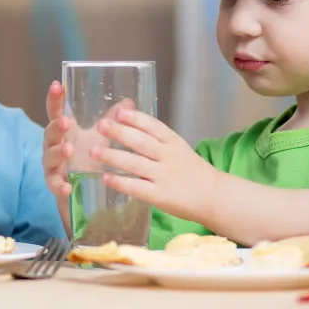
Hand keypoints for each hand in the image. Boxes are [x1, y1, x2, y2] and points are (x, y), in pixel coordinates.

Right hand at [41, 81, 135, 197]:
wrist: (84, 191)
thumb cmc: (89, 158)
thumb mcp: (100, 137)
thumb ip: (111, 121)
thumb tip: (129, 102)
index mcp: (64, 131)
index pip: (56, 111)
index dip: (55, 98)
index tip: (57, 85)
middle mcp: (54, 145)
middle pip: (49, 132)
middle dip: (56, 126)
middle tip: (66, 121)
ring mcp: (53, 165)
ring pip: (49, 157)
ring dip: (57, 152)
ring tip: (69, 150)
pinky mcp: (56, 184)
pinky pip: (53, 184)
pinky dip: (58, 185)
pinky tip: (66, 186)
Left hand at [92, 108, 218, 222]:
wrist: (214, 197)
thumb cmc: (192, 170)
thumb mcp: (178, 148)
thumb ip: (156, 137)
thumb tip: (130, 117)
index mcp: (173, 142)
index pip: (154, 126)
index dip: (136, 119)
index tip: (119, 112)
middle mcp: (169, 157)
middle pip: (141, 142)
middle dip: (119, 133)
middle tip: (100, 126)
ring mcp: (164, 176)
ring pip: (135, 163)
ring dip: (113, 156)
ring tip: (94, 151)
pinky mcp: (160, 196)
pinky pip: (137, 187)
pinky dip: (120, 182)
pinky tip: (106, 177)